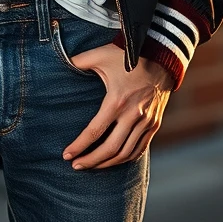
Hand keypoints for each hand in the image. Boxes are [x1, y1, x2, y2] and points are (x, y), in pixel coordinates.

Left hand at [61, 44, 174, 169]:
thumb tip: (61, 63)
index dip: (79, 146)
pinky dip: (126, 158)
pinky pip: (140, 149)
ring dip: (107, 163)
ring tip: (91, 166)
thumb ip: (79, 61)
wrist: (161, 57)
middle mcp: (133, 115)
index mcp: (117, 101)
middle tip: (76, 166)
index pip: (95, 132)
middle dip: (91, 161)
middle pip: (110, 149)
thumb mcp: (100, 54)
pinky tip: (113, 161)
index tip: (66, 155)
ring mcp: (146, 122)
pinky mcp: (154, 124)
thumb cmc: (127, 56)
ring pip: (126, 153)